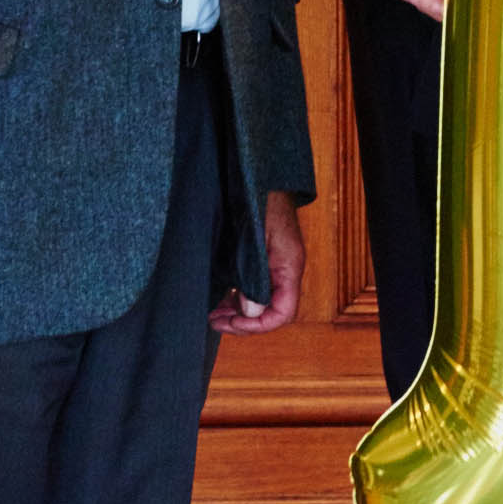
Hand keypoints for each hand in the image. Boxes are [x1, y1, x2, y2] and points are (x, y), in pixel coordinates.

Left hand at [210, 192, 305, 334]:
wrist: (260, 178)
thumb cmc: (260, 200)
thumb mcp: (256, 238)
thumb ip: (254, 275)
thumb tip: (251, 310)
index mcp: (288, 266)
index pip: (283, 312)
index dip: (258, 325)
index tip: (231, 323)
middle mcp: (284, 270)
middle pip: (271, 312)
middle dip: (243, 322)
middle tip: (215, 321)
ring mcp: (273, 266)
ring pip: (260, 303)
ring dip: (237, 313)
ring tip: (213, 314)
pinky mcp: (261, 261)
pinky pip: (253, 288)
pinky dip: (236, 298)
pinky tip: (220, 298)